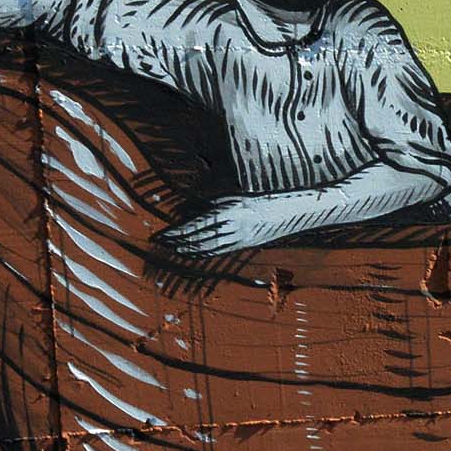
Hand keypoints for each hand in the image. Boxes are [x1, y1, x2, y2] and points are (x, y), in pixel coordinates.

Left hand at [158, 195, 291, 258]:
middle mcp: (233, 228)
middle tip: (160, 243)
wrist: (290, 212)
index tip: (163, 234)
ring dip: (188, 250)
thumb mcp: (235, 197)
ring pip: (208, 248)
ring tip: (172, 249)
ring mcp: (240, 239)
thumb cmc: (260, 199)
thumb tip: (189, 211)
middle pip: (199, 239)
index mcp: (230, 213)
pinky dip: (203, 254)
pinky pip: (219, 252)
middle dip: (178, 242)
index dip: (178, 232)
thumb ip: (212, 204)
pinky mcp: (244, 246)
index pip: (197, 225)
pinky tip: (192, 253)